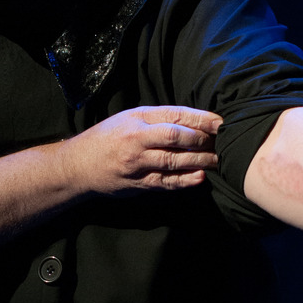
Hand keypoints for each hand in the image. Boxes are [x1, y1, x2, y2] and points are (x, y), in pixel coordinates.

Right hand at [62, 105, 221, 196]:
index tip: (221, 122)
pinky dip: (185, 181)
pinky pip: (165, 183)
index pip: (174, 117)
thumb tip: (195, 119)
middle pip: (177, 139)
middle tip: (225, 141)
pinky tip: (200, 177)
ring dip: (200, 160)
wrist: (78, 166)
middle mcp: (136, 142)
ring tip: (219, 159)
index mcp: (136, 121)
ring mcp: (137, 165)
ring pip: (174, 162)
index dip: (201, 119)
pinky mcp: (138, 184)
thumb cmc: (107, 137)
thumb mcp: (129, 118)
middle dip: (204, 140)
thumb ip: (158, 118)